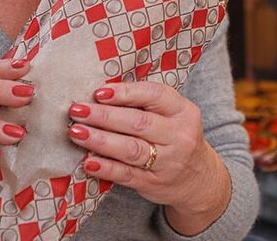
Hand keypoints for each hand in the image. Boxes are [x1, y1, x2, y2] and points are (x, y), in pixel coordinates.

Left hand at [66, 82, 230, 234]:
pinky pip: (126, 174)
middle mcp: (179, 136)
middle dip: (104, 116)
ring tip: (76, 132)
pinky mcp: (153, 183)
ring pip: (130, 149)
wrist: (199, 179)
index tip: (98, 92)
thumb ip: (146, 103)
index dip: (125, 93)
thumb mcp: (173, 115)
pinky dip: (105, 167)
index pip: (154, 95)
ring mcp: (168, 162)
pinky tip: (88, 161)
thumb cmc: (176, 137)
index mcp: (183, 111)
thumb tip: (101, 92)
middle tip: (77, 110)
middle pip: (138, 123)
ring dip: (100, 140)